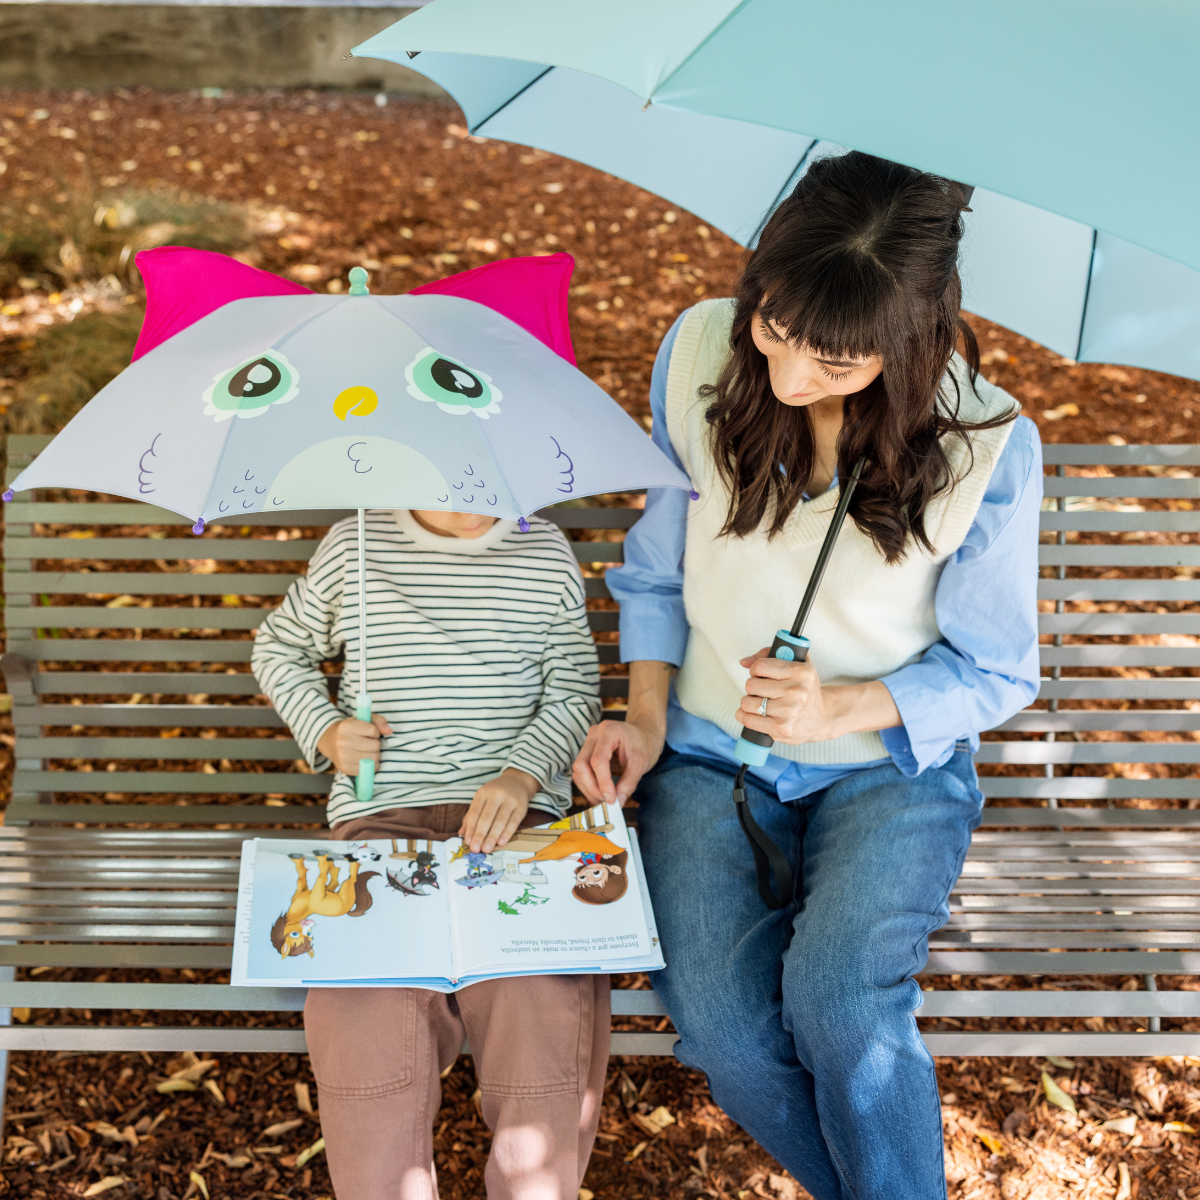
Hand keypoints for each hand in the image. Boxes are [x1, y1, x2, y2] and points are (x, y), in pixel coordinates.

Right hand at [316, 714, 392, 774]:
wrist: (331, 742)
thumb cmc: (352, 730)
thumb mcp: (363, 720)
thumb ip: (378, 721)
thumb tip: (389, 731)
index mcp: (346, 727)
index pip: (373, 730)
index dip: (375, 732)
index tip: (369, 733)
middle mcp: (342, 742)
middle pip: (375, 746)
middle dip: (376, 744)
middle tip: (368, 743)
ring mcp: (343, 757)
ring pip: (374, 758)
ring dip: (375, 754)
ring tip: (367, 750)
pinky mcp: (346, 769)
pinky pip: (370, 768)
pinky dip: (371, 764)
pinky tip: (365, 759)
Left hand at [460, 768, 539, 852]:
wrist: (517, 781)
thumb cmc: (495, 794)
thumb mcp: (481, 799)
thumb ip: (470, 816)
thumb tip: (461, 833)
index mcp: (483, 792)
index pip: (475, 812)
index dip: (471, 828)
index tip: (468, 842)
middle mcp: (496, 794)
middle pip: (486, 817)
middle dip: (480, 835)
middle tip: (476, 849)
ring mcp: (510, 800)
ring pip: (500, 821)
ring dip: (492, 837)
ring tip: (486, 849)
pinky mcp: (522, 807)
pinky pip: (513, 822)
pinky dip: (507, 833)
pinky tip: (501, 842)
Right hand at [573, 718, 663, 805]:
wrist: (643, 734)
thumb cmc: (644, 745)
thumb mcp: (641, 764)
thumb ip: (628, 783)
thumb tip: (617, 803)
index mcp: (609, 731)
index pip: (598, 760)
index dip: (602, 783)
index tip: (611, 800)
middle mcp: (594, 734)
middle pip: (581, 765)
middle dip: (592, 788)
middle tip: (607, 803)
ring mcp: (588, 742)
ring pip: (578, 770)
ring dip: (589, 789)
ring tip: (605, 801)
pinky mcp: (586, 751)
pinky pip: (580, 771)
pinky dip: (588, 785)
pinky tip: (600, 793)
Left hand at [735, 648, 901, 744]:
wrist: (825, 718)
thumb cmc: (808, 688)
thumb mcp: (798, 666)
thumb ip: (770, 656)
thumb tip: (743, 660)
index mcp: (801, 674)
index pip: (760, 666)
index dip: (756, 668)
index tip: (761, 673)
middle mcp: (796, 693)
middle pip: (752, 684)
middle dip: (754, 686)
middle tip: (764, 690)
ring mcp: (789, 713)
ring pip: (748, 702)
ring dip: (749, 703)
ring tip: (762, 703)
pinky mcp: (782, 730)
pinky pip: (749, 720)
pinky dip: (746, 717)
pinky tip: (753, 714)